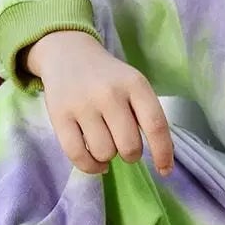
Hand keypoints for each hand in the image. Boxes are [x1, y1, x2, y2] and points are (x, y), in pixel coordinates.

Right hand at [26, 30, 174, 177]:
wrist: (68, 54)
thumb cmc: (108, 78)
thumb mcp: (133, 85)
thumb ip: (146, 115)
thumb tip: (161, 158)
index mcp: (135, 84)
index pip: (156, 125)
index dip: (163, 153)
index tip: (165, 170)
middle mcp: (109, 93)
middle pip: (129, 146)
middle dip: (131, 154)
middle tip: (124, 144)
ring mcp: (82, 105)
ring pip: (104, 153)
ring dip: (107, 156)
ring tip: (105, 142)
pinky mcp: (59, 116)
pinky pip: (77, 156)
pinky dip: (90, 166)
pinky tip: (95, 160)